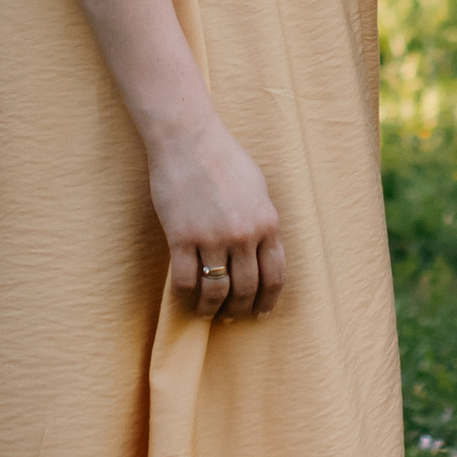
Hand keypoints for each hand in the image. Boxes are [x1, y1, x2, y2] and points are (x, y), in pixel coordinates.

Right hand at [149, 114, 285, 317]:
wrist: (189, 140)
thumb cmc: (224, 158)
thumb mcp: (258, 188)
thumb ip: (262, 220)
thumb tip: (263, 249)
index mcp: (267, 223)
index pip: (274, 276)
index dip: (268, 300)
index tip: (261, 312)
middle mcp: (244, 235)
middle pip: (247, 288)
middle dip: (241, 309)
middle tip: (233, 316)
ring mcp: (212, 238)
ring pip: (217, 290)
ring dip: (212, 308)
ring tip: (208, 313)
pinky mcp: (182, 237)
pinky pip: (185, 280)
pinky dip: (186, 295)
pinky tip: (185, 297)